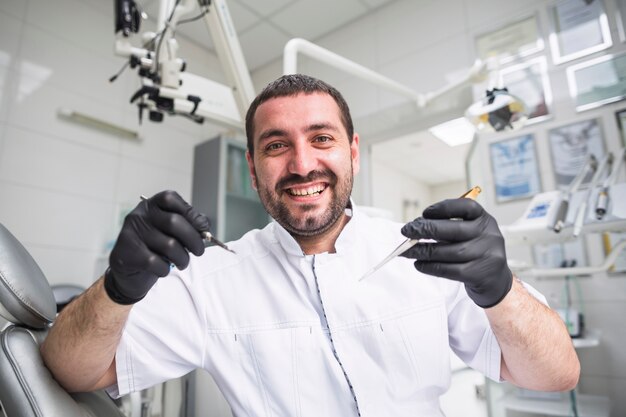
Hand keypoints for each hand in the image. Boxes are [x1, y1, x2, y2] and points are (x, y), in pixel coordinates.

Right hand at [104, 190, 209, 304]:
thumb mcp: (170, 232)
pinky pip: (156, 262)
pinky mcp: (127, 252)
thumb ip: (187, 225)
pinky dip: (165, 269)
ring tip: (182, 262)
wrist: (128, 272)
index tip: (203, 227)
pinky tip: (163, 269)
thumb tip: (204, 228)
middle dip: (193, 239)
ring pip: (169, 245)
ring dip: (182, 258)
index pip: (170, 199)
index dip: (190, 212)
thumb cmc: (154, 248)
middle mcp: (139, 215)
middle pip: (173, 222)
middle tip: (199, 251)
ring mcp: (131, 232)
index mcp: (151, 205)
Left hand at [400, 198, 511, 307]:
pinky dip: (430, 266)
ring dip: (423, 251)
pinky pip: (449, 270)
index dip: (444, 208)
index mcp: (484, 219)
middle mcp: (489, 235)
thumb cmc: (474, 252)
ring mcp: (486, 255)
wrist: (494, 280)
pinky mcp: (479, 274)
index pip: (467, 207)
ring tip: (407, 250)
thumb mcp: (468, 233)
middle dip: (426, 229)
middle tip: (406, 231)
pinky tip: (419, 264)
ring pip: (449, 252)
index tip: (424, 213)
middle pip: (455, 229)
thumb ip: (447, 227)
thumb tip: (416, 226)